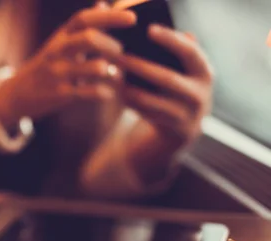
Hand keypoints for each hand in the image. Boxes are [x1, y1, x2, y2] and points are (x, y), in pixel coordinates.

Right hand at [0, 5, 136, 125]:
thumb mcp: (60, 42)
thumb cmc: (46, 66)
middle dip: (111, 45)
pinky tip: (107, 92)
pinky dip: (103, 92)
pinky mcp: (60, 95)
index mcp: (61, 36)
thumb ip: (83, 26)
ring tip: (113, 73)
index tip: (133, 19)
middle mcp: (58, 52)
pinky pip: (89, 93)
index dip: (109, 16)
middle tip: (119, 53)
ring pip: (94, 67)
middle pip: (90, 38)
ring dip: (110, 70)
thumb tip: (105, 4)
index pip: (84, 19)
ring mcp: (58, 73)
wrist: (17, 94)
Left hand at [119, 25, 213, 181]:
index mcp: (204, 73)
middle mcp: (200, 95)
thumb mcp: (181, 73)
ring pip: (152, 101)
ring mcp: (188, 116)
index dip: (171, 40)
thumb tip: (153, 33)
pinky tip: (118, 94)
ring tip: (114, 77)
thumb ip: (174, 55)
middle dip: (140, 67)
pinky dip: (131, 104)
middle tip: (119, 57)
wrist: (180, 133)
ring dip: (130, 89)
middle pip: (167, 78)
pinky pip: (146, 116)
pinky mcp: (172, 132)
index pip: (189, 52)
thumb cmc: (175, 93)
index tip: (149, 30)